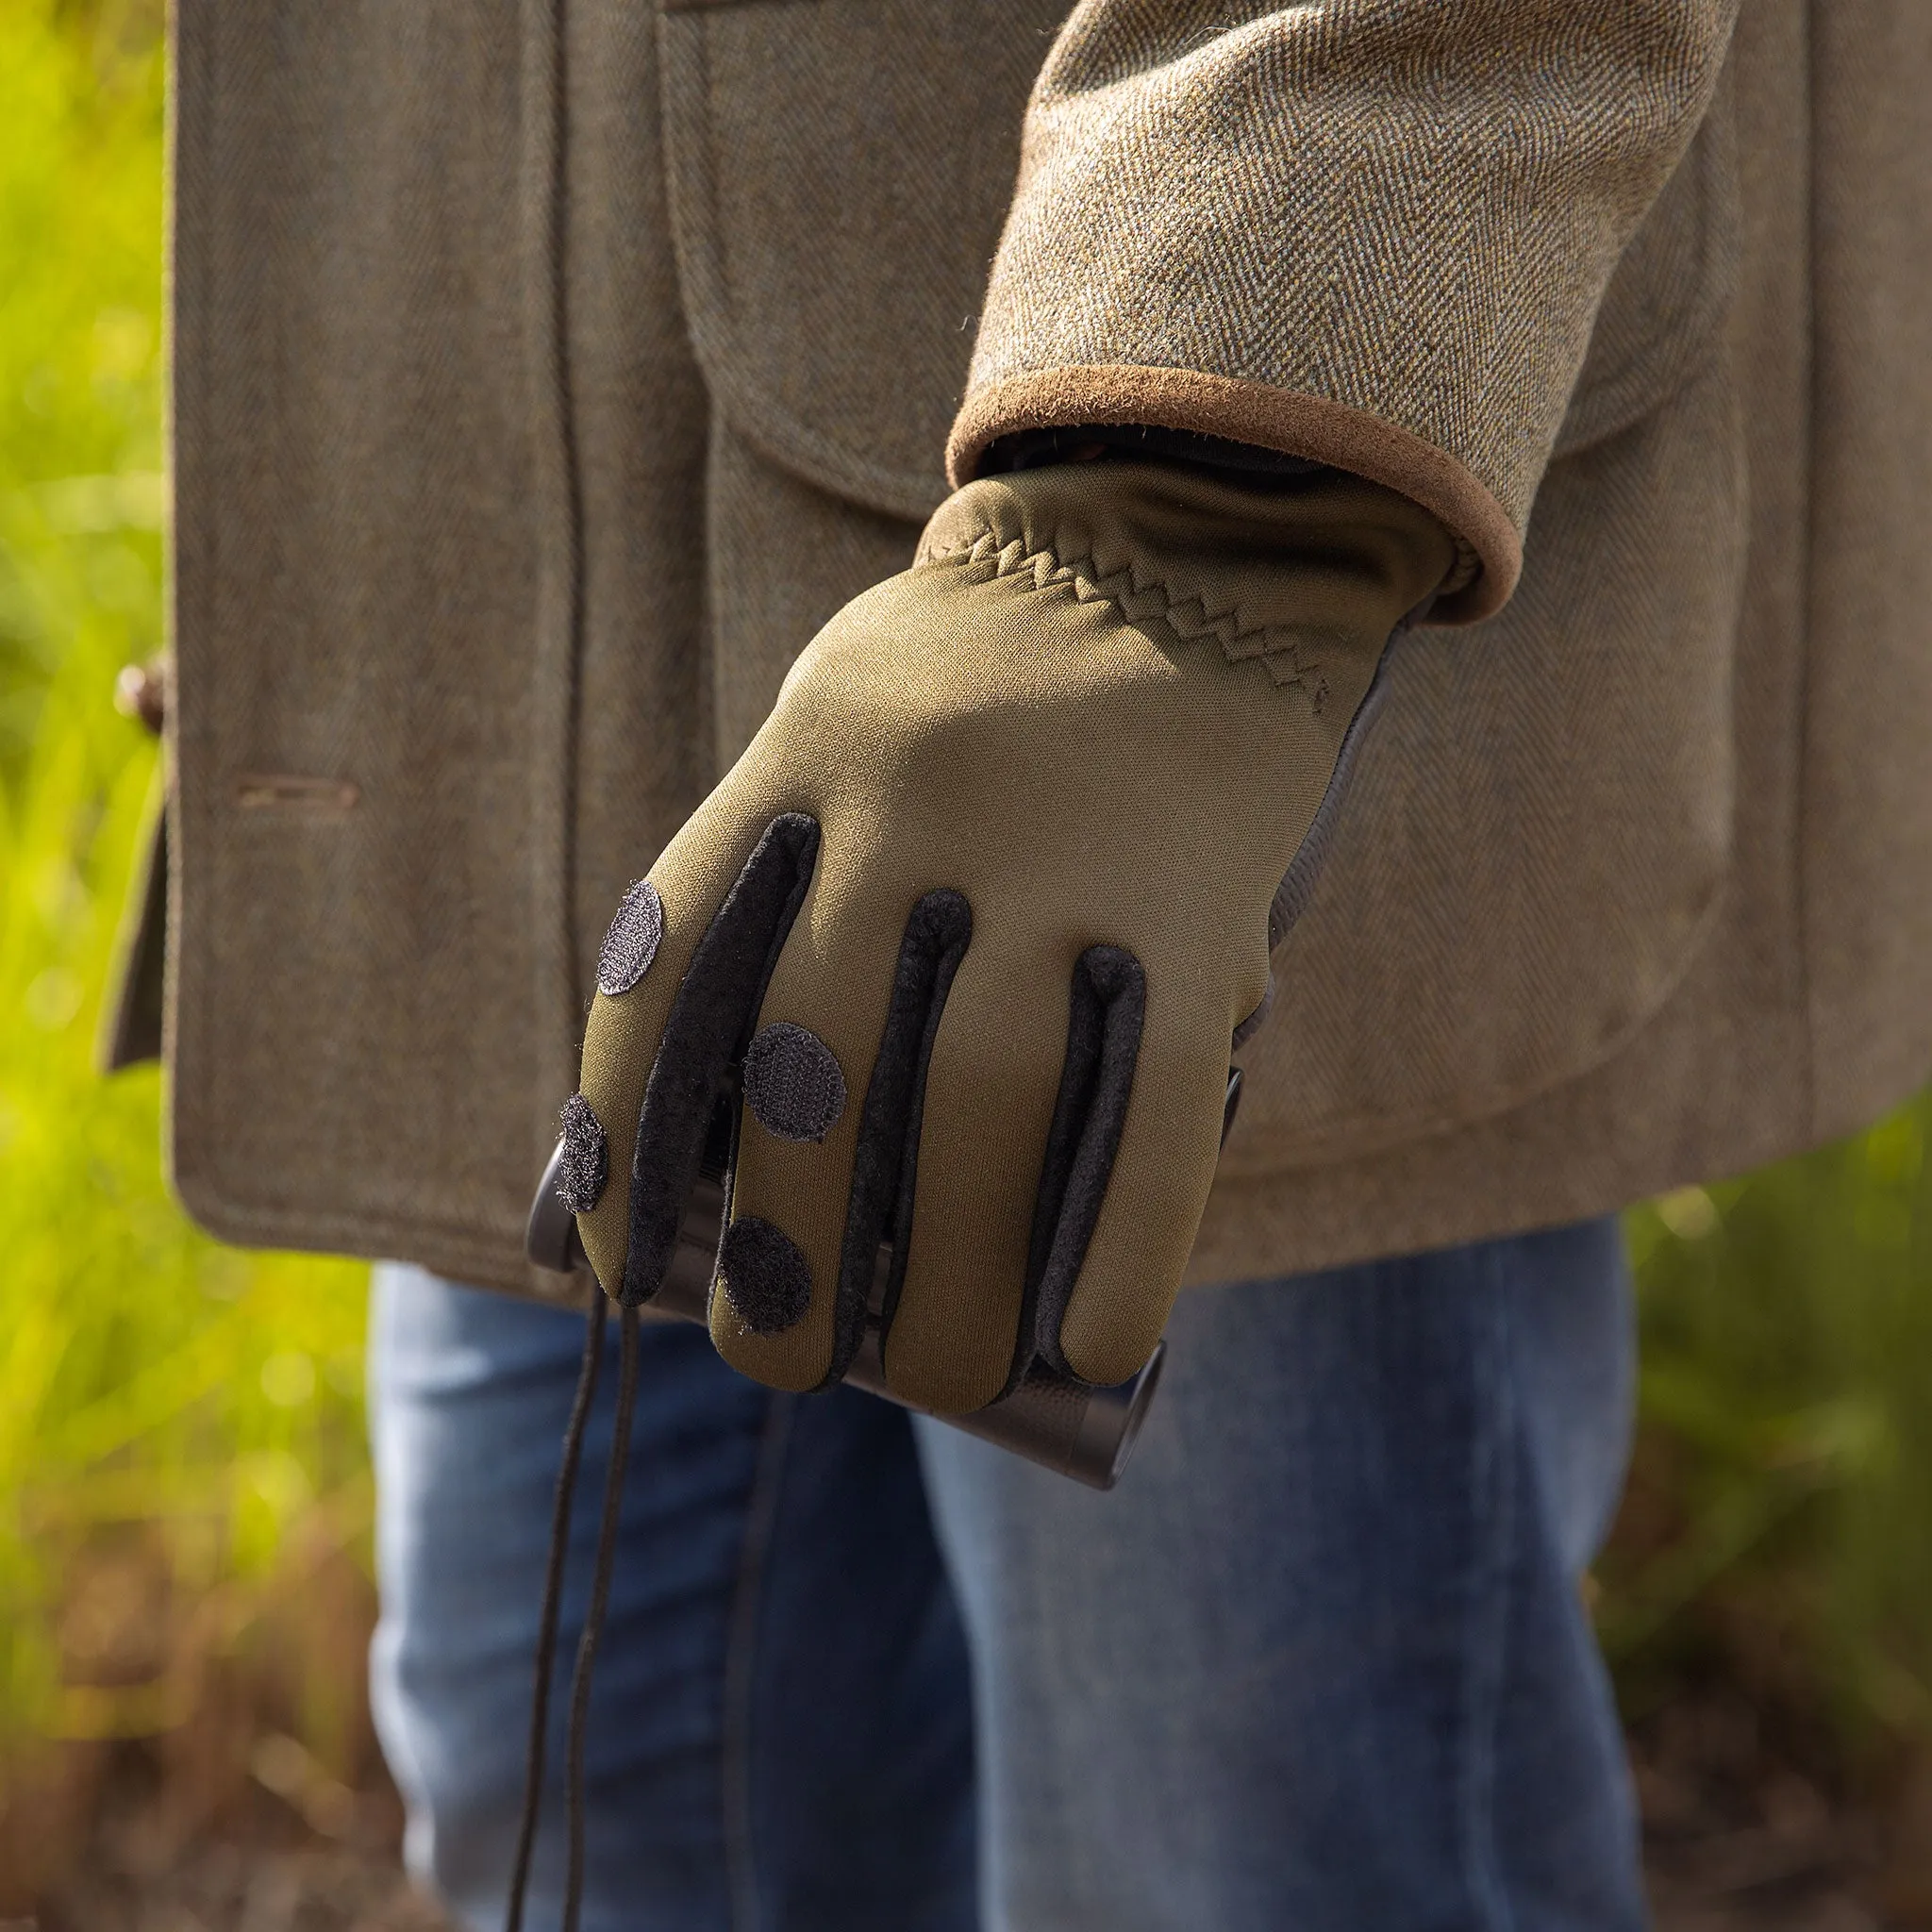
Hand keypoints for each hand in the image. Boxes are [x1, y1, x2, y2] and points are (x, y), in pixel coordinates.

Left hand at [560, 460, 1451, 1411]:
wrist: (1178, 551)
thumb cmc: (977, 695)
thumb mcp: (836, 736)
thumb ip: (776, 895)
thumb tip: (729, 1147)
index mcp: (796, 766)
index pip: (665, 981)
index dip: (621, 1151)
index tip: (608, 1273)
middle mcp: (909, 815)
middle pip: (817, 1082)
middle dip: (787, 1259)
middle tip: (781, 1363)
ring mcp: (1060, 861)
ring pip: (980, 1115)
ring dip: (946, 1281)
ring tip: (929, 1377)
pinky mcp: (1198, 909)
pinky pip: (1157, 1105)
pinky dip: (1124, 1242)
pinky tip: (1093, 1348)